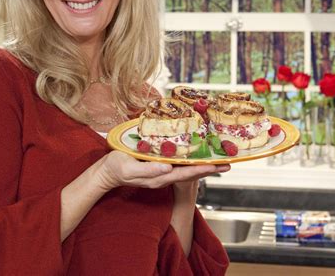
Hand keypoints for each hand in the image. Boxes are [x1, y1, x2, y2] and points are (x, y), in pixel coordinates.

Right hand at [96, 151, 229, 190]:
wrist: (107, 172)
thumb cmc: (116, 168)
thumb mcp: (129, 168)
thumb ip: (148, 171)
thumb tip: (168, 169)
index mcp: (159, 178)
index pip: (185, 174)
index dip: (202, 169)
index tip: (217, 165)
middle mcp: (164, 177)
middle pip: (191, 173)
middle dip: (209, 168)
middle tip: (228, 162)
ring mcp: (162, 173)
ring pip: (187, 169)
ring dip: (203, 165)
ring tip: (218, 160)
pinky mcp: (159, 167)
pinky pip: (179, 165)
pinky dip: (190, 161)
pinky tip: (196, 156)